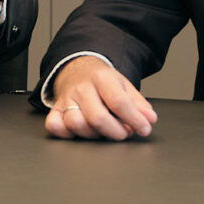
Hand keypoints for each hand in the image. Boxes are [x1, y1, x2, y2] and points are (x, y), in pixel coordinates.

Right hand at [44, 58, 158, 140]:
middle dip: (116, 132)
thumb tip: (149, 119)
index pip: (118, 102)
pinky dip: (66, 133)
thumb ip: (139, 104)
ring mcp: (66, 99)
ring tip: (104, 131)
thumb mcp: (124, 86)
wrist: (76, 69)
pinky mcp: (55, 109)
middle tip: (124, 132)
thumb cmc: (102, 81)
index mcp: (101, 78)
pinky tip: (79, 132)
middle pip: (97, 117)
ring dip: (94, 135)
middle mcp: (81, 88)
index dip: (134, 120)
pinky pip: (54, 125)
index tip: (144, 129)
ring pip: (76, 124)